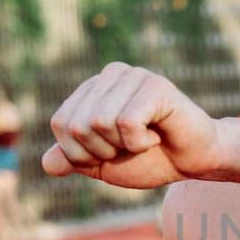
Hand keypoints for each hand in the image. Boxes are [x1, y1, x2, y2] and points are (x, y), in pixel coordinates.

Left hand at [41, 63, 221, 189]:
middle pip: (77, 125)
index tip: (112, 151)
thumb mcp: (103, 164)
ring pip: (99, 123)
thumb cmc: (151, 159)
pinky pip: (126, 124)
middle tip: (130, 147)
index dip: (80, 152)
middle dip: (101, 151)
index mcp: (93, 88)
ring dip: (123, 146)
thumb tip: (46, 164)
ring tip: (145, 140)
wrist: (193, 162)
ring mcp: (134, 76)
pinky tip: (157, 136)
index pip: (60, 124)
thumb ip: (73, 160)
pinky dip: (140, 143)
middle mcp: (111, 75)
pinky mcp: (155, 86)